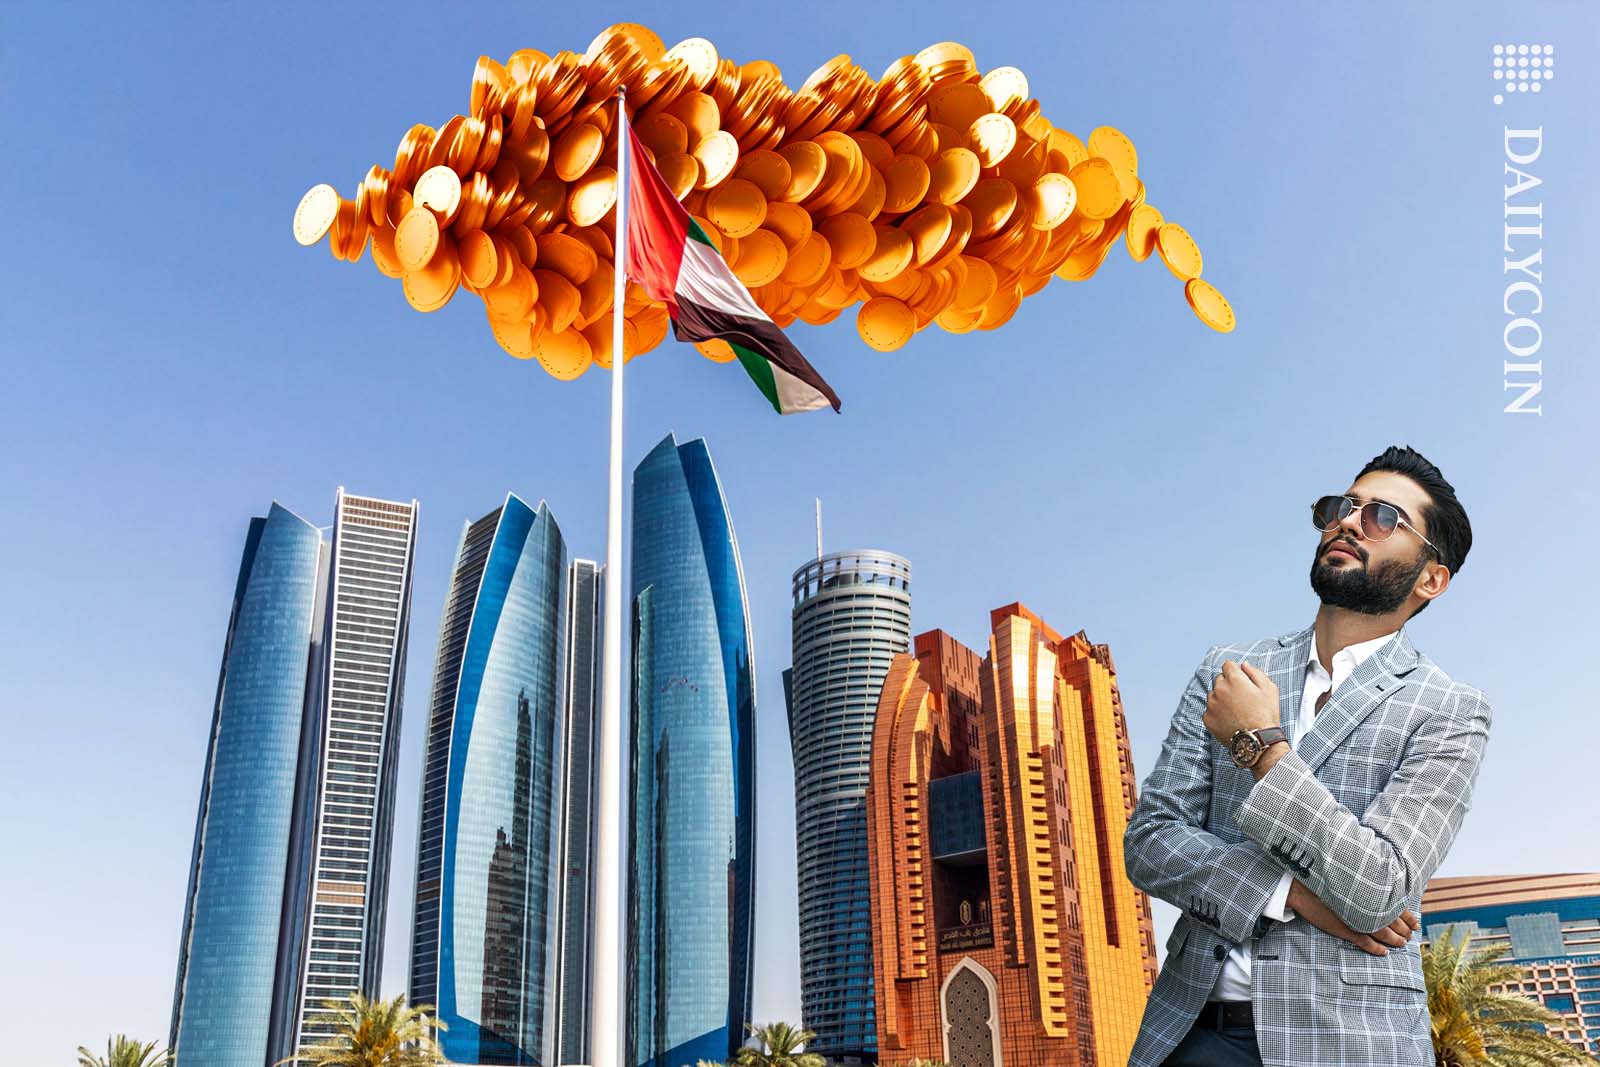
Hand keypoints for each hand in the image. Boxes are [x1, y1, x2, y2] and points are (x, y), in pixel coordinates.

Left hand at [1203, 661, 1280, 742]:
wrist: (1258, 741)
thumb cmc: (1266, 716)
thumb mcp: (1270, 689)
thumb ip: (1256, 672)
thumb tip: (1244, 665)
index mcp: (1234, 679)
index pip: (1228, 665)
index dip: (1236, 673)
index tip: (1242, 682)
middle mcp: (1219, 689)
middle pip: (1220, 679)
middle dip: (1229, 685)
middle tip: (1242, 699)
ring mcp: (1211, 704)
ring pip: (1214, 695)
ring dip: (1222, 699)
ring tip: (1237, 712)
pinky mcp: (1207, 718)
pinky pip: (1210, 710)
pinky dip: (1217, 713)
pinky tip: (1230, 720)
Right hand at [1286, 879, 1419, 955]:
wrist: (1300, 886)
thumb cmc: (1324, 877)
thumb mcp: (1349, 876)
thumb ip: (1368, 881)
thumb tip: (1383, 882)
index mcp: (1370, 892)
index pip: (1397, 906)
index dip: (1409, 917)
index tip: (1416, 923)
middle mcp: (1367, 905)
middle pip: (1393, 922)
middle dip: (1404, 930)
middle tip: (1410, 936)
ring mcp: (1357, 919)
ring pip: (1383, 933)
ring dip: (1394, 940)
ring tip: (1401, 944)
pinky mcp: (1345, 930)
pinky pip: (1365, 943)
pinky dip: (1376, 949)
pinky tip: (1383, 952)